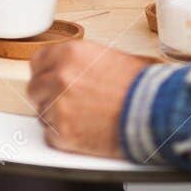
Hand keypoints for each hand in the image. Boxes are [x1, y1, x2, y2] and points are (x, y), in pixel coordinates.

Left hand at [26, 40, 152, 157]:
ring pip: (41, 112)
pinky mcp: (62, 134)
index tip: (51, 78)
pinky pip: (50, 135)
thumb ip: (86, 60)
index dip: (45, 72)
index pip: (37, 61)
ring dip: (56, 116)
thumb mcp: (114, 58)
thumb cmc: (143, 87)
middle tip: (68, 102)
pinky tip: (84, 130)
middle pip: (34, 88)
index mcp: (70, 53)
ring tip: (83, 117)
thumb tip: (78, 66)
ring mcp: (58, 106)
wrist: (155, 113)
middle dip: (48, 95)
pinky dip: (64, 137)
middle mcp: (59, 77)